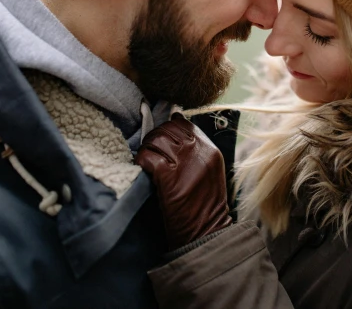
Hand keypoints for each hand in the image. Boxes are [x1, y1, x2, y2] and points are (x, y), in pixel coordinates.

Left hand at [135, 113, 232, 249]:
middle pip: (168, 129)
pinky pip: (148, 157)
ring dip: (146, 148)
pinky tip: (142, 169)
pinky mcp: (169, 176)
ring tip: (145, 160)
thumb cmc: (204, 205)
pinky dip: (141, 160)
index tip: (161, 141)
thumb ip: (196, 149)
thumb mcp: (209, 171)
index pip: (184, 124)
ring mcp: (184, 162)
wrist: (206, 232)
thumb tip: (175, 119)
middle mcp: (199, 151)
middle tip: (149, 151)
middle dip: (154, 137)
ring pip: (156, 139)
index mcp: (210, 149)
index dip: (168, 129)